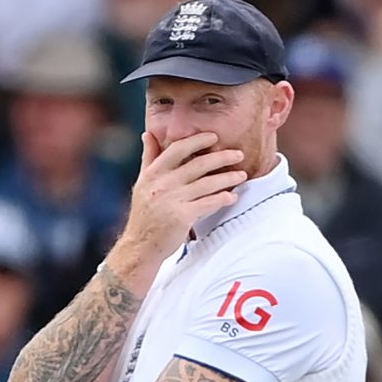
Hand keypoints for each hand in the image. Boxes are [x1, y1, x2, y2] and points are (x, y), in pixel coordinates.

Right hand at [112, 132, 247, 279]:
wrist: (139, 247)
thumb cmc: (144, 215)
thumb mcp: (142, 184)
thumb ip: (149, 159)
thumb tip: (148, 134)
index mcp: (153, 174)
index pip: (177, 149)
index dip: (197, 140)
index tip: (214, 137)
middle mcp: (162, 184)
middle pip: (198, 164)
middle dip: (222, 157)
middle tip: (238, 154)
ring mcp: (172, 200)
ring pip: (207, 183)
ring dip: (228, 178)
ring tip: (241, 175)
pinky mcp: (182, 217)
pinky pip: (208, 203)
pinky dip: (223, 199)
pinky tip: (232, 197)